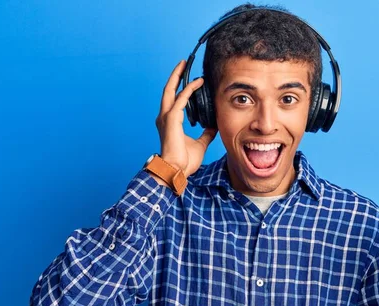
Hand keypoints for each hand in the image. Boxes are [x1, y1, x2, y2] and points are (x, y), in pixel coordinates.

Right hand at [155, 59, 217, 176]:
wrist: (176, 170)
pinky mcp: (172, 118)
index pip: (174, 99)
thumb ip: (206, 134)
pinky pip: (181, 98)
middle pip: (168, 90)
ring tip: (185, 64)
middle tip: (183, 63)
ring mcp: (166, 117)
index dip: (181, 88)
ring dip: (178, 76)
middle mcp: (165, 117)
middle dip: (175, 75)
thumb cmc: (184, 161)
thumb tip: (214, 127)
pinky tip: (198, 82)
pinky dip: (189, 89)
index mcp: (170, 122)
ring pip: (171, 90)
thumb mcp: (200, 144)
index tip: (191, 79)